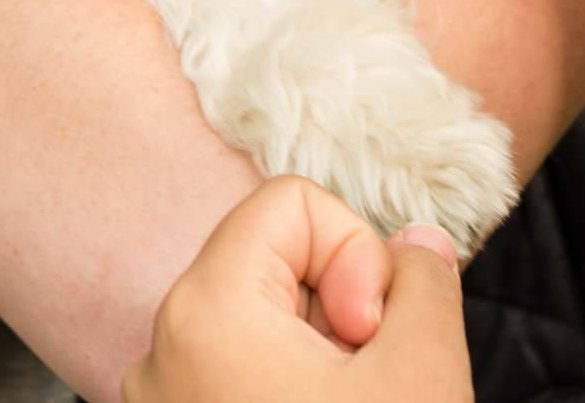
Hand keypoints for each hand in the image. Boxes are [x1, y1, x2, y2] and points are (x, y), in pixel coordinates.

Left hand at [122, 177, 472, 402]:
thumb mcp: (422, 371)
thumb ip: (424, 280)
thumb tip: (417, 242)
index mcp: (205, 310)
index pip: (291, 202)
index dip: (354, 252)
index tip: (371, 332)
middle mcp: (161, 350)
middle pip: (274, 262)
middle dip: (340, 308)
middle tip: (372, 378)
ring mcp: (161, 402)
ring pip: (262, 328)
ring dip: (321, 358)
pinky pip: (237, 379)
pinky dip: (288, 390)